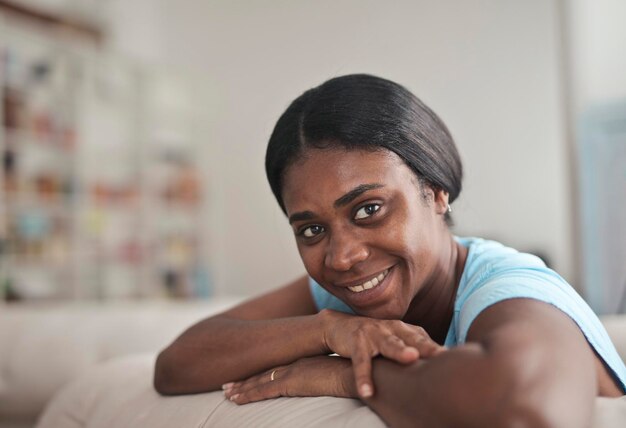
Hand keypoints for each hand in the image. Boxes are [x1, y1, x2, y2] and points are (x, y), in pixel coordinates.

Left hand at [223, 355, 355, 404]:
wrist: (362, 373)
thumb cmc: (359, 377)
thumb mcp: (344, 379)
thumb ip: (335, 382)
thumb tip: (338, 387)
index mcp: (308, 363)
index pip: (280, 370)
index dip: (263, 375)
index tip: (250, 378)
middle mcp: (297, 366)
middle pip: (265, 374)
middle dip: (246, 381)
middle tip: (229, 385)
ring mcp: (293, 373)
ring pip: (259, 382)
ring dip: (242, 389)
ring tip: (226, 394)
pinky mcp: (291, 383)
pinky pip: (263, 390)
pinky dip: (247, 395)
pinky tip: (235, 400)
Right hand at [321, 310, 445, 397]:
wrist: (339, 326)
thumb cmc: (375, 337)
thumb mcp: (396, 339)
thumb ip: (416, 347)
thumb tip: (445, 364)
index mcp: (404, 329)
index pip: (425, 340)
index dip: (438, 349)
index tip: (457, 359)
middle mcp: (392, 328)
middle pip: (412, 338)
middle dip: (427, 346)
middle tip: (443, 355)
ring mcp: (374, 333)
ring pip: (389, 343)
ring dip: (400, 350)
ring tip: (411, 358)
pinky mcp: (356, 342)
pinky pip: (361, 362)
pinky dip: (363, 377)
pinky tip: (367, 392)